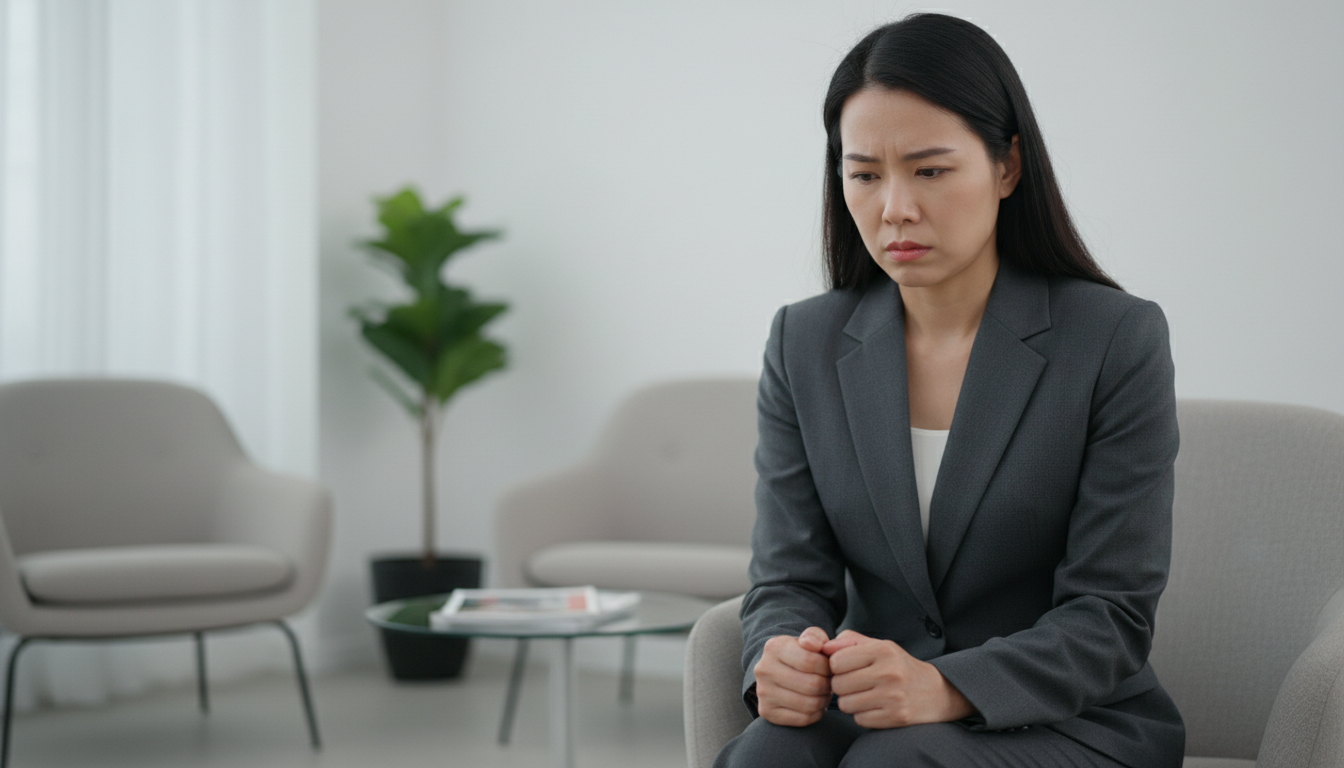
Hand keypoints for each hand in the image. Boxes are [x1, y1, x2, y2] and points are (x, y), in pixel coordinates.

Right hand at [753, 627, 832, 726]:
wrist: (779, 670)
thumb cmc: (801, 654)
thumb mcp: (810, 639)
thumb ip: (816, 637)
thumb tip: (814, 645)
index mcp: (774, 647)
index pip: (810, 661)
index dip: (827, 667)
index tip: (829, 667)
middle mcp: (764, 669)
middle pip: (812, 685)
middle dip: (827, 684)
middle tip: (829, 682)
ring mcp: (763, 693)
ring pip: (809, 704)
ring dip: (824, 700)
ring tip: (823, 692)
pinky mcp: (767, 712)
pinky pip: (803, 719)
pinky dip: (816, 713)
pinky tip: (814, 704)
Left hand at [822, 630, 974, 728]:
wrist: (937, 692)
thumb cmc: (899, 666)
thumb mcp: (879, 646)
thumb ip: (849, 641)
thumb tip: (823, 647)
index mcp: (883, 650)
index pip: (836, 661)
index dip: (836, 667)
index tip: (847, 668)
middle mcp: (889, 672)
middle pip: (838, 684)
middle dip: (842, 686)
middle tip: (855, 684)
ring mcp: (894, 697)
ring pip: (846, 704)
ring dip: (851, 702)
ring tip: (865, 695)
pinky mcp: (897, 717)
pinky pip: (860, 720)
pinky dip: (863, 715)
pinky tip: (875, 707)